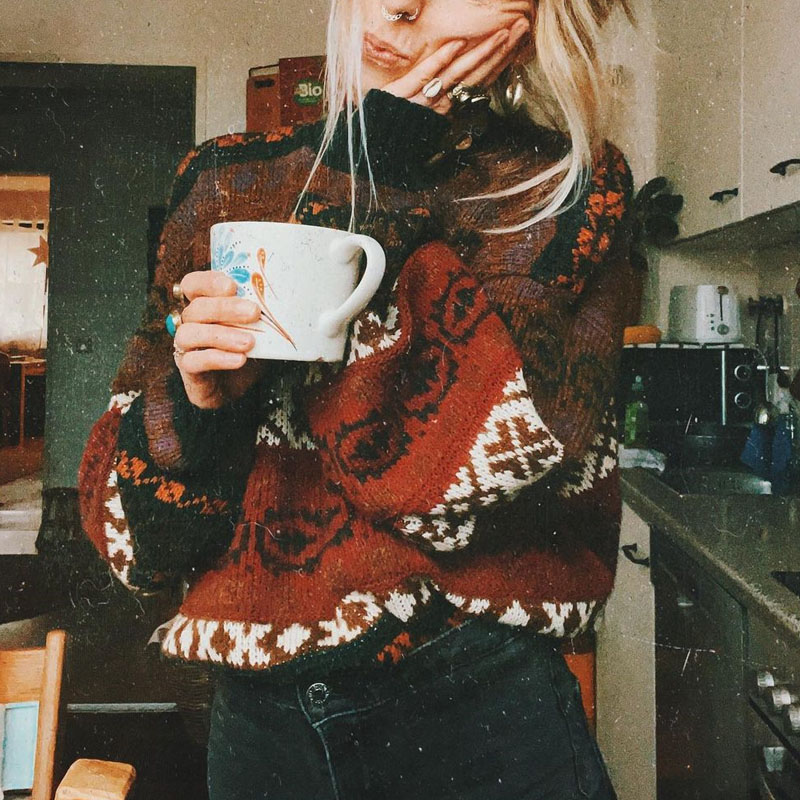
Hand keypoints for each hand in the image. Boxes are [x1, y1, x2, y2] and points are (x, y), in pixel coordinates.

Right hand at [172, 271, 266, 409]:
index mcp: (203, 305)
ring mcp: (185, 346)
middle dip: (225, 308)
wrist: (238, 387)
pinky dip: (217, 359)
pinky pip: (193, 361)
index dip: (208, 282)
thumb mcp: (260, 327)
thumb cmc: (247, 350)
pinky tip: (239, 359)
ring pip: (190, 333)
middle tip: (254, 312)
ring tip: (249, 342)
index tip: (231, 286)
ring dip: (221, 335)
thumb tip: (293, 301)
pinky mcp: (188, 369)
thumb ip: (265, 312)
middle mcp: (190, 323)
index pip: (193, 284)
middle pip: (196, 308)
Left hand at [381, 16, 530, 114]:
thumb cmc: (400, 128)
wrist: (377, 143)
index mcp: (448, 105)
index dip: (499, 61)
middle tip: (520, 29)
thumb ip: (445, 101)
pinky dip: (442, 58)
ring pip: (458, 72)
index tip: (516, 42)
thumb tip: (464, 88)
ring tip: (501, 33)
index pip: (480, 80)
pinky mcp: (404, 92)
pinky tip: (458, 43)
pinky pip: (426, 73)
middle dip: (500, 51)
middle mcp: (441, 101)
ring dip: (482, 52)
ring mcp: (424, 97)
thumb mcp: (427, 116)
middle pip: (476, 73)